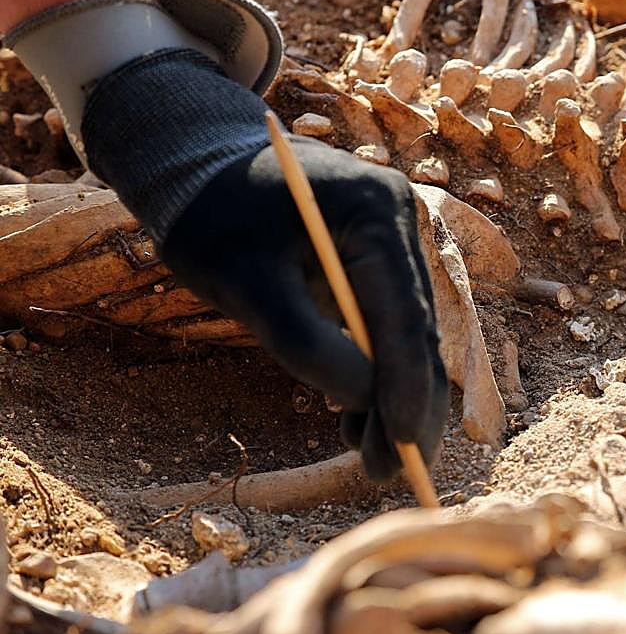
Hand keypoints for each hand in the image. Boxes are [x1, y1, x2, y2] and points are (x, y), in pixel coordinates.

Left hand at [81, 49, 447, 480]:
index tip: (402, 448)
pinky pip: (387, 325)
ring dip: (393, 399)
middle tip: (390, 472)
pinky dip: (375, 373)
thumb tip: (363, 404)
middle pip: (417, 331)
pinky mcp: (378, 261)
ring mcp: (394, 242)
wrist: (199, 161)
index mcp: (376, 212)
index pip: (405, 316)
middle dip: (407, 406)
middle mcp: (400, 223)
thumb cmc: (212, 214)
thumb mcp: (244, 282)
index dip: (407, 389)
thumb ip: (304, 342)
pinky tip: (355, 420)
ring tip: (372, 461)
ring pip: (407, 335)